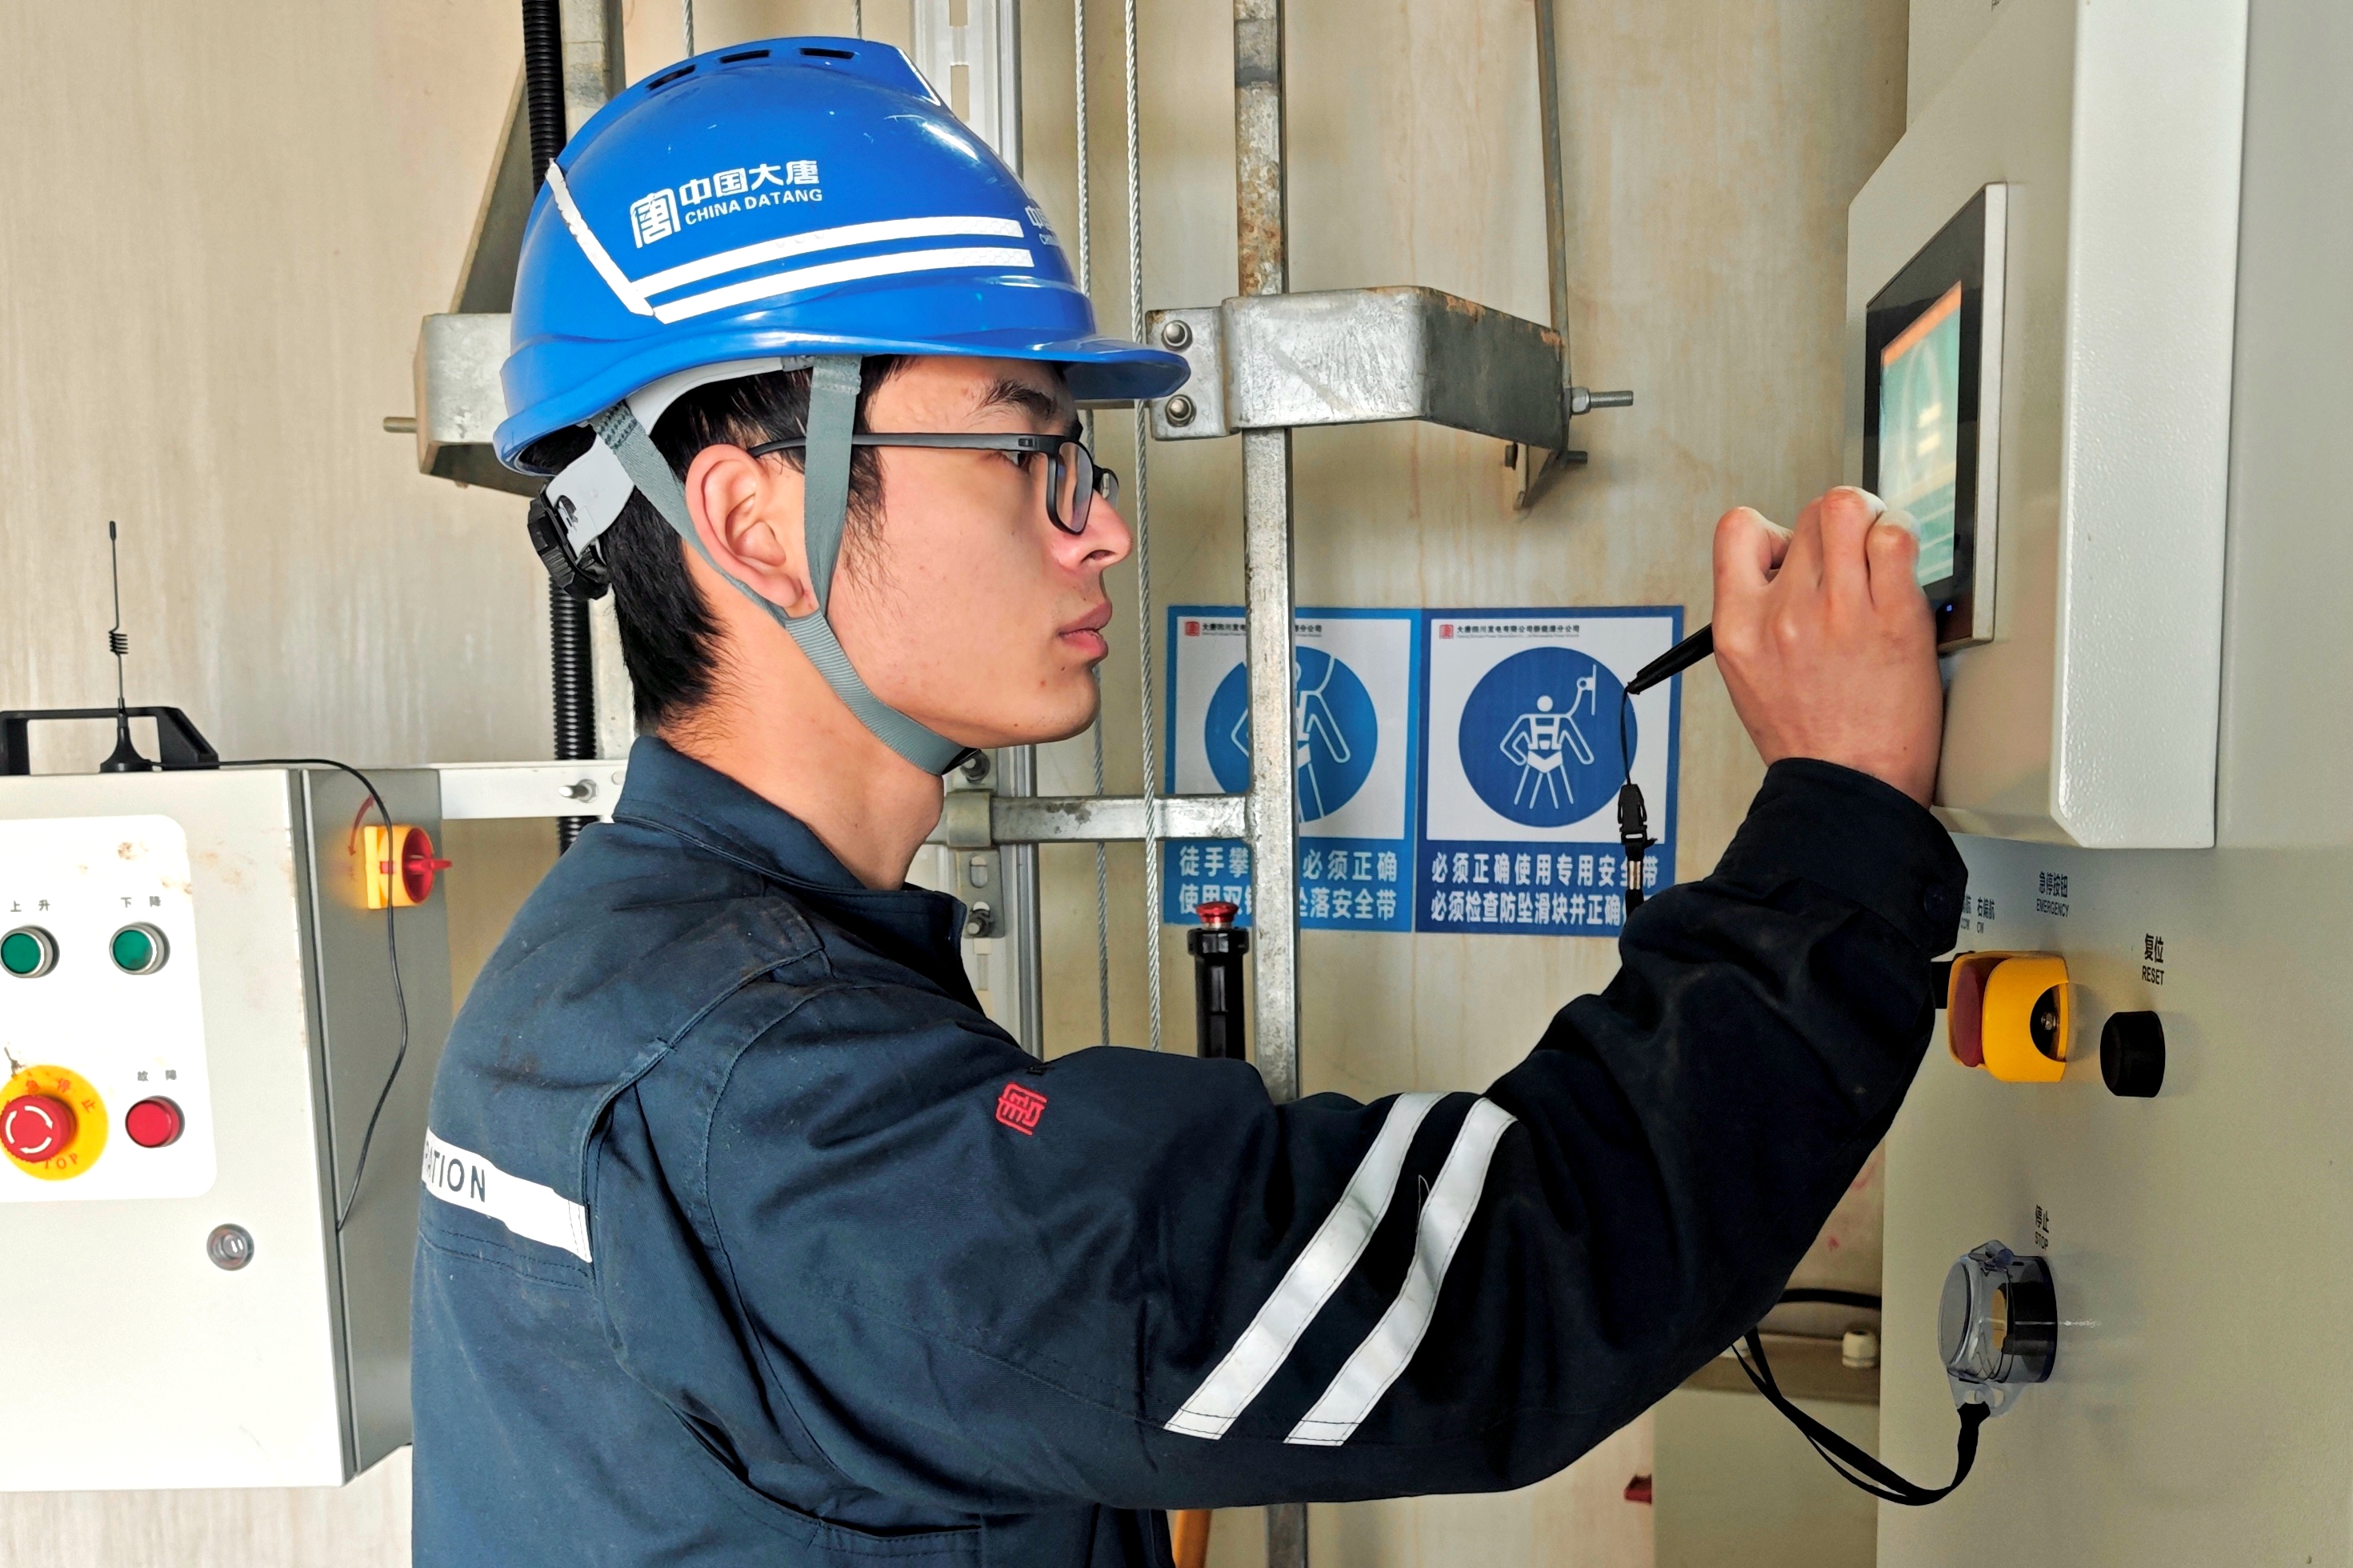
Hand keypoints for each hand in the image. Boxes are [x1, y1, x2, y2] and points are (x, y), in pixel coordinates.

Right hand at [1711, 487, 1942, 803]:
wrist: (1850, 790)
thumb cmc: (1810, 742)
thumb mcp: (1750, 677)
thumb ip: (1761, 617)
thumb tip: (1793, 570)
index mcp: (1739, 627)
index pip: (1738, 528)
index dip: (1777, 530)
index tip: (1800, 554)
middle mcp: (1782, 613)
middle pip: (1810, 512)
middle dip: (1838, 527)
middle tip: (1856, 560)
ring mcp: (1836, 612)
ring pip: (1848, 507)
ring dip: (1872, 521)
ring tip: (1882, 554)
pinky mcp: (1891, 618)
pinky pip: (1895, 537)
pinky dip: (1903, 536)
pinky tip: (1903, 568)